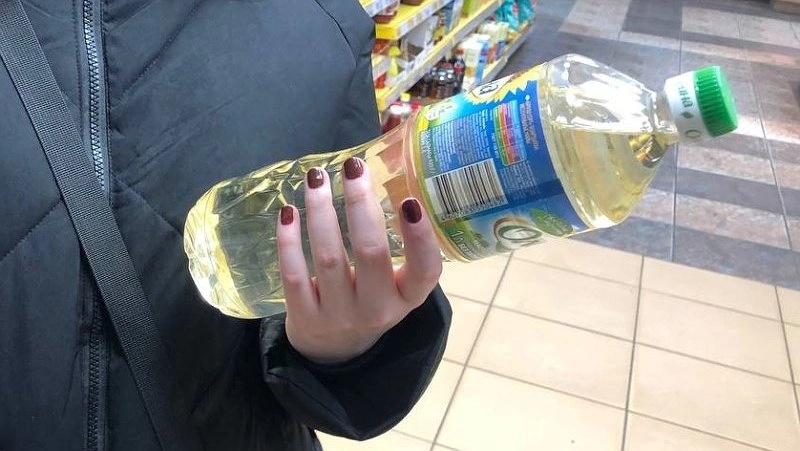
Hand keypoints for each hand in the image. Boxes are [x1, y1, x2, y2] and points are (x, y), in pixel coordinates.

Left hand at [276, 157, 441, 363]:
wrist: (335, 351)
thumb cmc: (371, 298)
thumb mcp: (395, 280)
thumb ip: (396, 238)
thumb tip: (381, 158)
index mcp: (408, 297)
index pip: (424, 271)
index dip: (419, 237)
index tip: (409, 200)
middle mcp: (378, 309)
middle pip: (370, 253)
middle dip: (360, 205)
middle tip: (352, 167)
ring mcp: (340, 316)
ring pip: (329, 258)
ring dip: (321, 212)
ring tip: (316, 178)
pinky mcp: (305, 319)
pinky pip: (294, 275)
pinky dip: (289, 241)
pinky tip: (288, 212)